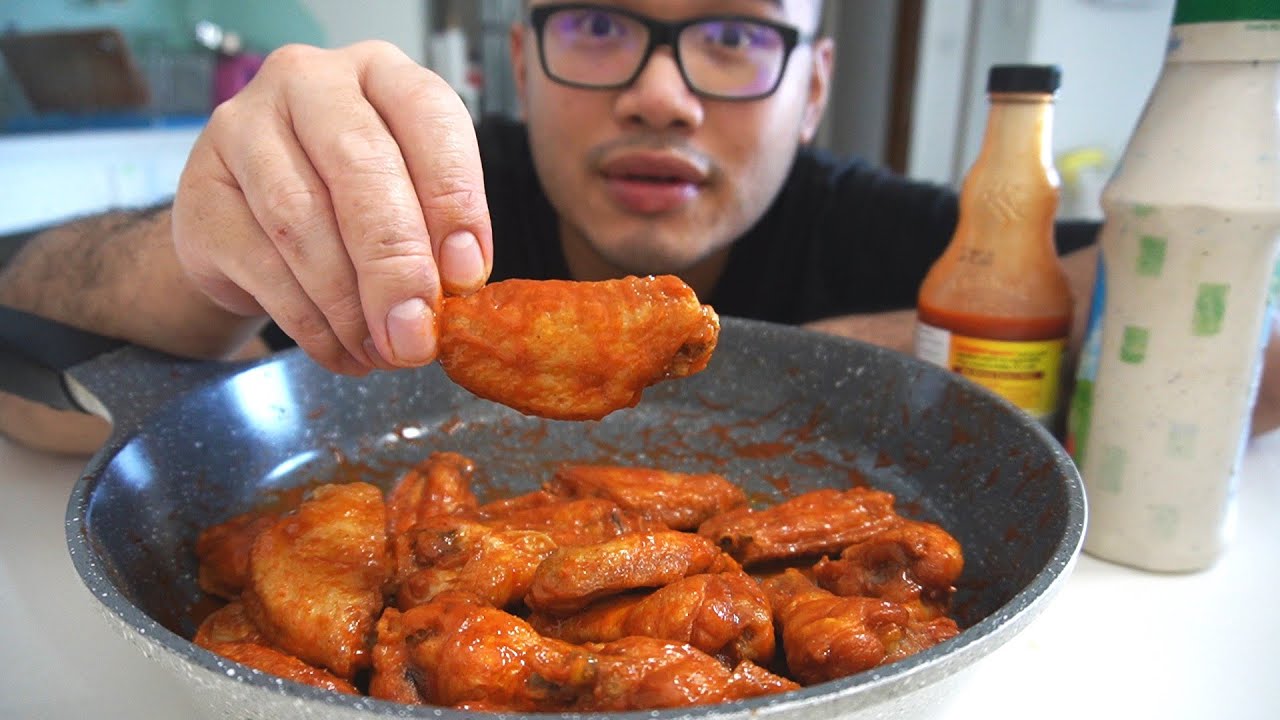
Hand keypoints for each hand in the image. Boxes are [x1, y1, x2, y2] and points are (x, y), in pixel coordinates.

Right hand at [172, 41, 491, 373]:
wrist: (245, 224)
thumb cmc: (345, 201)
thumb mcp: (405, 199)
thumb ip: (435, 231)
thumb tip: (454, 287)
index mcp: (379, 72)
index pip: (428, 116)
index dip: (454, 199)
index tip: (466, 275)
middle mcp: (307, 83)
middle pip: (361, 168)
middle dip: (397, 264)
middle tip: (417, 334)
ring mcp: (242, 130)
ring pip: (304, 222)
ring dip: (352, 305)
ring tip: (385, 352)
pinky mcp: (202, 193)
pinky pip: (265, 266)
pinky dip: (312, 323)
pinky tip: (344, 352)